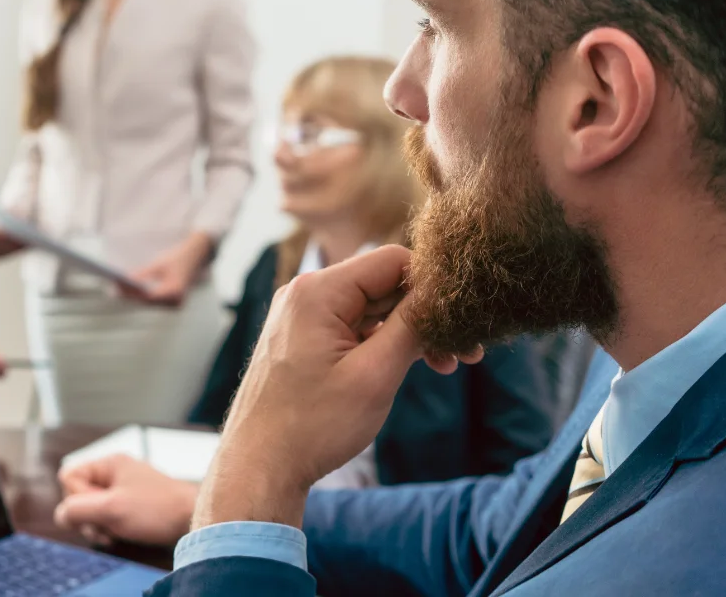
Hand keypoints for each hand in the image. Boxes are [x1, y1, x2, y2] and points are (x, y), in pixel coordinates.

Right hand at [55, 454, 197, 547]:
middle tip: (106, 527)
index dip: (77, 497)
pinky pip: (106, 514)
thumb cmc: (156, 510)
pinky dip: (109, 527)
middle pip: (78, 494)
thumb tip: (61, 514)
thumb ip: (78, 509)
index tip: (99, 508)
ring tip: (115, 532)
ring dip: (98, 525)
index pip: (69, 477)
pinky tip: (120, 534)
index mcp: (109, 463)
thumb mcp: (111, 509)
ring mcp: (122, 487)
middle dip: (88, 516)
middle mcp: (114, 471)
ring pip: (92, 508)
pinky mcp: (130, 503)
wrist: (192, 518)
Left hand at [123, 232, 213, 305]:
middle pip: (147, 302)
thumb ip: (142, 275)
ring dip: (134, 296)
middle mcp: (176, 302)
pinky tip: (130, 291)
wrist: (195, 257)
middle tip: (114, 288)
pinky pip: (154, 302)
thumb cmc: (178, 258)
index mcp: (175, 291)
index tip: (117, 288)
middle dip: (130, 295)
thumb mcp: (158, 265)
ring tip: (118, 289)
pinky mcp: (172, 303)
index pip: (148, 296)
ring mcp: (175, 304)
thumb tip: (125, 282)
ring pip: (149, 304)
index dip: (131, 293)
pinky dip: (142, 296)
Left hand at [192, 245, 480, 531]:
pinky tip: (413, 365)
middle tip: (465, 353)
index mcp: (317, 291)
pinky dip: (384, 342)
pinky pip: (354, 326)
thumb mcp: (375, 374)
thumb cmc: (312, 425)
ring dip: (409, 332)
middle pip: (383, 284)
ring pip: (372, 307)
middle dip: (425, 314)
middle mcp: (305, 293)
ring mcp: (302, 315)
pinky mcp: (304, 338)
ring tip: (445, 365)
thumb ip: (412, 325)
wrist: (260, 466)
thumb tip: (445, 292)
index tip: (462, 320)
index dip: (432, 285)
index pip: (391, 261)